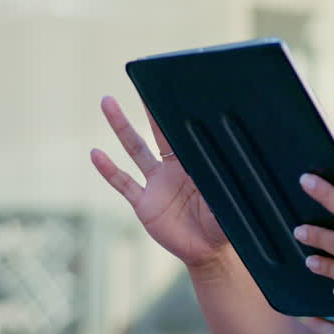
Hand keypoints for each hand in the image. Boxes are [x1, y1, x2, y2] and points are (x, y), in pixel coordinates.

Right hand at [90, 96, 230, 269]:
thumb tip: (237, 160)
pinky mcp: (144, 202)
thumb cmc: (225, 224)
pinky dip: (109, 169)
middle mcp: (173, 168)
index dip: (175, 113)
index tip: (168, 87)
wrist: (209, 252)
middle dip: (147, 108)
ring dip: (121, 126)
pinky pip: (124, 183)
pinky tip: (96, 154)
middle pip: (158, 131)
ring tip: (107, 102)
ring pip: (135, 149)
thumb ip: (227, 181)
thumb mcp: (229, 199)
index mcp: (195, 164)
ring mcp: (156, 184)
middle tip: (140, 81)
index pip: (183, 133)